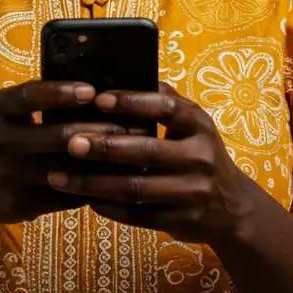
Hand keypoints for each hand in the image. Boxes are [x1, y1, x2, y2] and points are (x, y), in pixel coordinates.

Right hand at [0, 80, 127, 231]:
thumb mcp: (5, 114)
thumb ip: (39, 101)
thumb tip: (96, 89)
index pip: (29, 96)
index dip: (61, 93)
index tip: (92, 90)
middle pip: (56, 136)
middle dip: (100, 130)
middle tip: (135, 125)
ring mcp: (8, 176)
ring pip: (66, 169)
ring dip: (103, 162)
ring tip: (135, 152)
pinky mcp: (19, 204)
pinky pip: (64, 196)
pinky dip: (92, 187)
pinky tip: (117, 179)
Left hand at [46, 82, 255, 244]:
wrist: (233, 208)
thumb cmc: (199, 155)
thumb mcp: (194, 124)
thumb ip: (165, 101)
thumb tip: (127, 71)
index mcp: (199, 125)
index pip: (165, 108)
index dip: (132, 102)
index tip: (98, 98)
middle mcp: (200, 157)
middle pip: (146, 150)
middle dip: (104, 146)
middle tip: (70, 142)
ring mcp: (193, 192)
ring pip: (136, 187)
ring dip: (94, 183)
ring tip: (60, 176)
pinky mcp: (182, 221)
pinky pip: (138, 215)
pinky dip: (108, 207)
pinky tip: (84, 199)